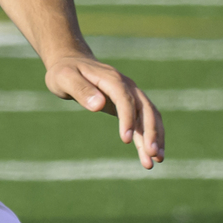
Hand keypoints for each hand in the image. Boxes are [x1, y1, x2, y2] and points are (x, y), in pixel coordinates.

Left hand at [43, 54, 163, 169]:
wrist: (71, 62)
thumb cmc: (65, 72)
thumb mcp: (65, 78)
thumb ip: (81, 90)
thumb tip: (98, 105)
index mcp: (111, 79)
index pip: (125, 99)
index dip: (127, 119)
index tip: (125, 140)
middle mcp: (126, 86)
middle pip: (145, 109)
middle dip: (150, 132)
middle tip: (152, 155)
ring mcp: (130, 95)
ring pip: (149, 116)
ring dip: (155, 137)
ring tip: (158, 160)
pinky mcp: (129, 105)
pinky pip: (144, 121)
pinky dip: (149, 137)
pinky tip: (150, 155)